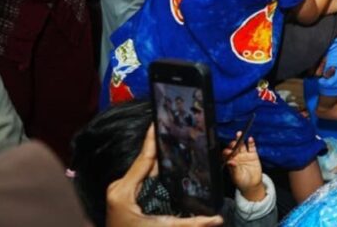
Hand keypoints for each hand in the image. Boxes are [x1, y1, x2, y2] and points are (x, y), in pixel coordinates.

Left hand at [106, 126, 223, 226]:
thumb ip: (191, 223)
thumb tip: (218, 219)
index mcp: (123, 191)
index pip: (143, 159)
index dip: (152, 139)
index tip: (158, 120)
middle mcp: (118, 187)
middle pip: (144, 161)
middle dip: (160, 146)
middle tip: (176, 129)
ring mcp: (119, 191)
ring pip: (143, 169)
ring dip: (158, 158)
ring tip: (174, 141)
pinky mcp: (122, 195)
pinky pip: (140, 177)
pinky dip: (153, 170)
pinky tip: (167, 163)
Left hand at [222, 133, 264, 201]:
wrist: (252, 184)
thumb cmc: (242, 182)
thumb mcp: (237, 177)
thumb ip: (234, 169)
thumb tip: (230, 162)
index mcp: (230, 161)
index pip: (227, 154)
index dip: (227, 152)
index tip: (228, 152)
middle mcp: (237, 156)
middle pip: (234, 147)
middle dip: (233, 144)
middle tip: (233, 143)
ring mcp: (245, 155)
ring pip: (242, 145)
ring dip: (240, 139)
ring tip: (239, 134)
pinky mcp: (253, 155)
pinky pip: (251, 147)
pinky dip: (251, 142)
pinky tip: (250, 139)